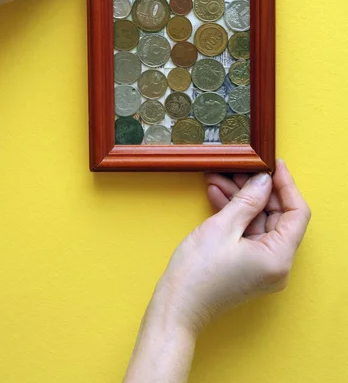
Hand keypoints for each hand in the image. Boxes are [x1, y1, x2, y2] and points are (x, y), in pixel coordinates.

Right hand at [153, 159, 310, 336]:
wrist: (176, 307)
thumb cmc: (197, 274)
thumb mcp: (222, 227)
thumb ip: (247, 200)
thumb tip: (264, 180)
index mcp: (278, 257)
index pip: (297, 213)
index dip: (287, 185)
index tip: (274, 164)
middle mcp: (276, 264)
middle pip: (277, 215)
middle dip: (257, 189)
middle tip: (239, 169)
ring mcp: (261, 265)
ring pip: (259, 221)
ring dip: (241, 199)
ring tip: (219, 178)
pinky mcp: (247, 265)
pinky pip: (247, 232)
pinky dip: (235, 214)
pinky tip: (217, 195)